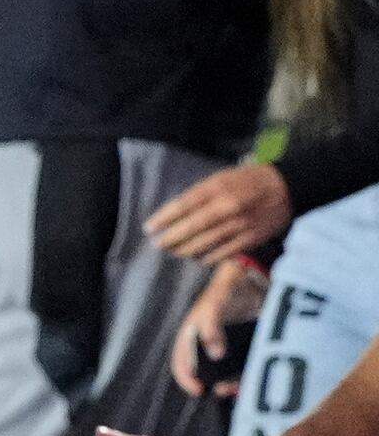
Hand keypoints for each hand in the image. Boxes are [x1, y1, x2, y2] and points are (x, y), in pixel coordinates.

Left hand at [145, 162, 289, 264]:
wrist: (286, 187)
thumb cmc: (247, 181)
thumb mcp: (220, 178)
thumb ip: (198, 194)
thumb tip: (174, 212)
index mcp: (217, 188)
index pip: (183, 205)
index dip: (163, 219)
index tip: (149, 228)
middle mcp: (228, 207)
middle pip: (192, 228)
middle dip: (171, 238)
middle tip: (159, 244)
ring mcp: (240, 224)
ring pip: (206, 243)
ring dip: (186, 250)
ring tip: (175, 252)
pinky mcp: (251, 238)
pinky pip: (223, 253)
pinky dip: (207, 257)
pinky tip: (198, 258)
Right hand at [172, 262, 267, 396]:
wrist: (252, 281)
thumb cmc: (225, 290)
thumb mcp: (214, 307)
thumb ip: (211, 329)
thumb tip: (216, 355)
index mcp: (190, 336)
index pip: (181, 363)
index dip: (186, 379)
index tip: (199, 390)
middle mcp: (205, 345)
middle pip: (204, 373)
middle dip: (212, 385)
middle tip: (224, 390)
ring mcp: (224, 348)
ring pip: (223, 373)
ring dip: (230, 383)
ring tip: (239, 387)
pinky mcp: (242, 349)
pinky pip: (241, 368)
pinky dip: (245, 376)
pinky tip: (251, 379)